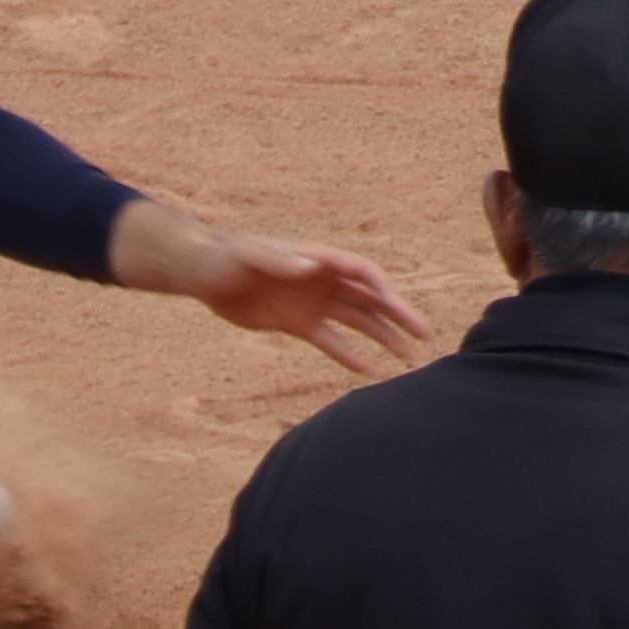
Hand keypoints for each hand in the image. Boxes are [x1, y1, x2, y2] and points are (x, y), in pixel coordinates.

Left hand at [109, 197, 433, 376]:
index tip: (399, 308)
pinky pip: (330, 341)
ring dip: (382, 338)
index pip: (362, 272)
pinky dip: (348, 355)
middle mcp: (323, 281)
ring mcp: (313, 303)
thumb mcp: (250, 256)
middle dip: (398, 315)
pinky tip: (368, 372)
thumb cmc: (226, 258)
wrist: (204, 274)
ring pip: (357, 322)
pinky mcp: (298, 324)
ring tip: (407, 359)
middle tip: (424, 335)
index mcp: (319, 259)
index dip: (382, 288)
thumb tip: (312, 265)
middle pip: (369, 299)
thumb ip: (280, 259)